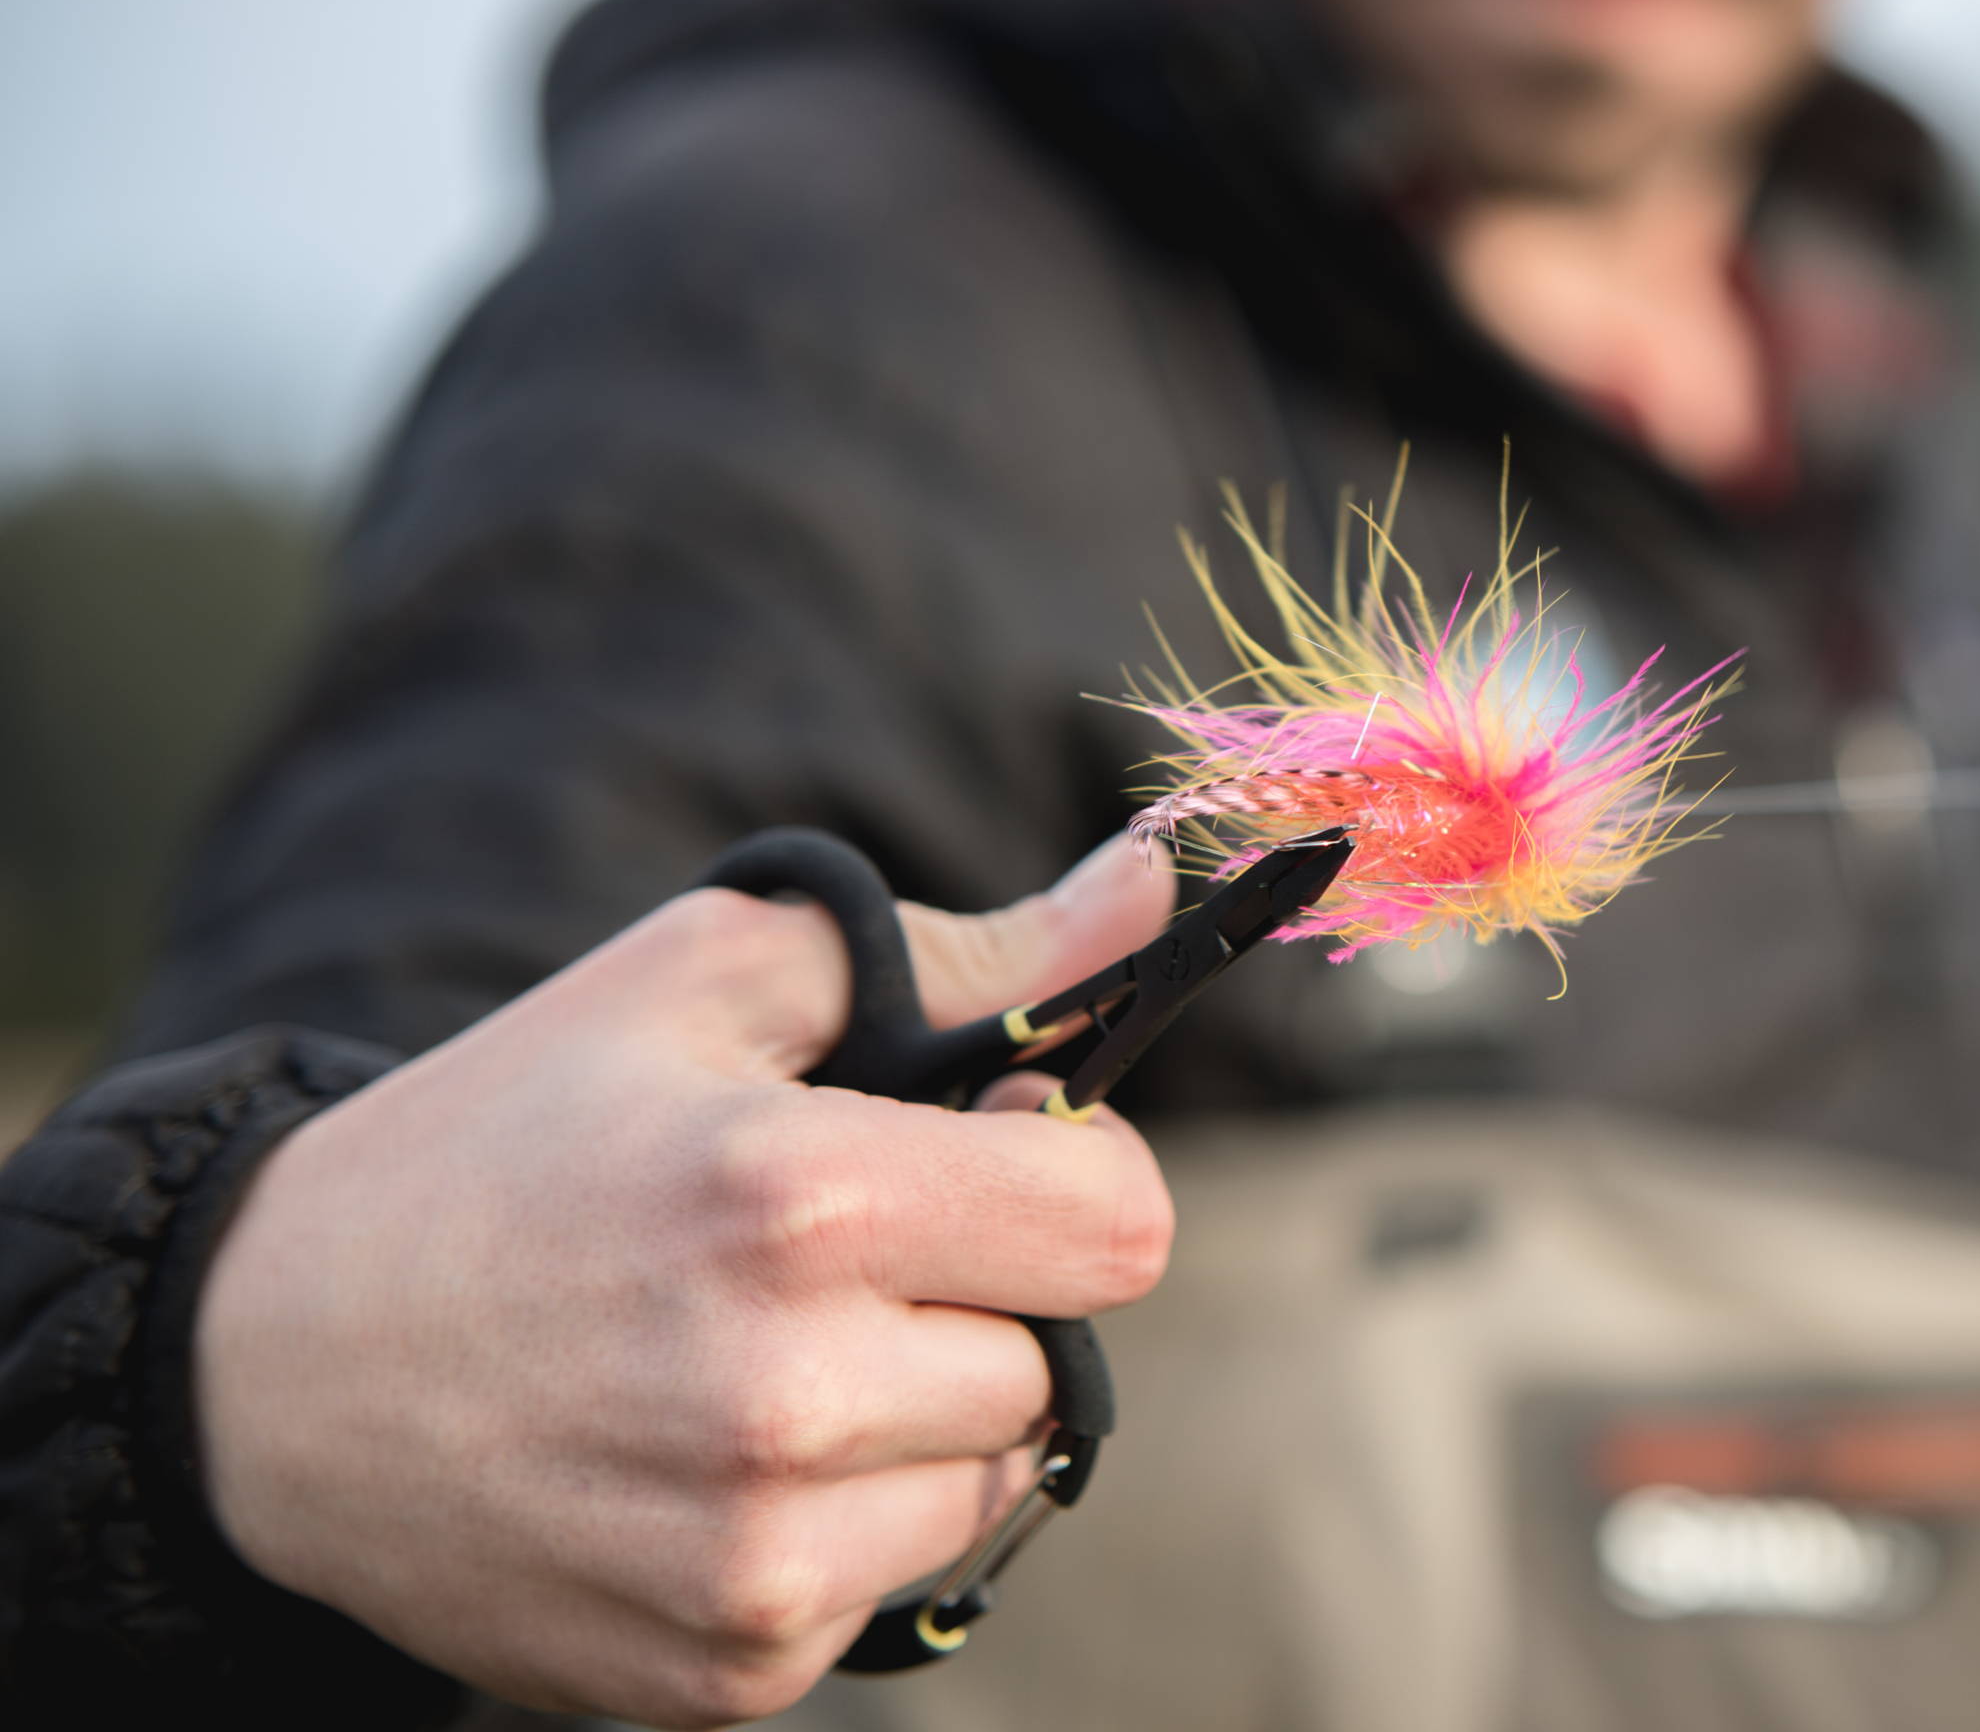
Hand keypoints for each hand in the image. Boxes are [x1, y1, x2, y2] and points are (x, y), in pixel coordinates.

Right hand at [192, 834, 1176, 1726]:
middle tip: (831, 1263)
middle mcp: (790, 1399)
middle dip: (982, 1299)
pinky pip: (892, 1583)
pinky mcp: (725, 1671)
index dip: (1073, 1181)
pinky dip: (841, 1523)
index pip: (1121, 1226)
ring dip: (922, 1420)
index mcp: (802, 1204)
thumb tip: (1152, 885)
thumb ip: (967, 950)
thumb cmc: (507, 1140)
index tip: (982, 1165)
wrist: (266, 1366)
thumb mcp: (708, 984)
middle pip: (1058, 1360)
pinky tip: (710, 1457)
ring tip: (759, 1357)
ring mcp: (755, 1558)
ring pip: (989, 1480)